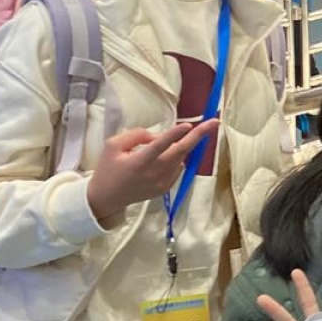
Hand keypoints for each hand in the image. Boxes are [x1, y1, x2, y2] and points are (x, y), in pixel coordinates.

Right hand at [84, 119, 220, 225]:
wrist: (106, 198)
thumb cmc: (108, 168)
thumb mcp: (113, 146)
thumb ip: (136, 135)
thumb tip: (158, 136)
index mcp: (139, 162)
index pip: (160, 145)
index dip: (174, 135)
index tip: (188, 125)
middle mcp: (154, 173)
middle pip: (180, 151)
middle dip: (199, 136)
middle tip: (214, 122)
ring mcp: (162, 183)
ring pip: (180, 158)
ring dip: (179, 146)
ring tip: (163, 145)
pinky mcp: (165, 188)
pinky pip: (177, 168)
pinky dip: (174, 159)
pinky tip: (160, 160)